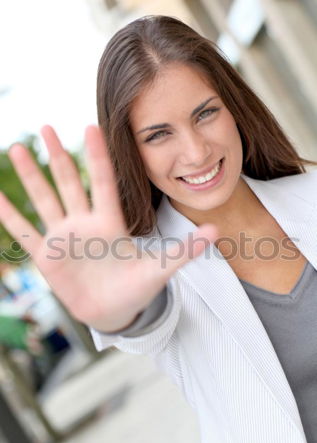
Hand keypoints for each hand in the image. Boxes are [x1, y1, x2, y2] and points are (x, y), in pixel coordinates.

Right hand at [0, 126, 217, 331]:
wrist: (115, 310)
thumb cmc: (138, 288)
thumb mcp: (160, 269)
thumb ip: (184, 250)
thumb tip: (216, 231)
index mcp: (111, 222)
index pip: (103, 181)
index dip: (97, 156)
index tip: (92, 126)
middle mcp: (85, 223)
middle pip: (69, 182)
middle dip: (59, 155)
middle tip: (47, 126)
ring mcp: (63, 237)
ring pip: (45, 199)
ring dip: (31, 175)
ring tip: (18, 148)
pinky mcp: (48, 256)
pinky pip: (25, 231)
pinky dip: (9, 215)